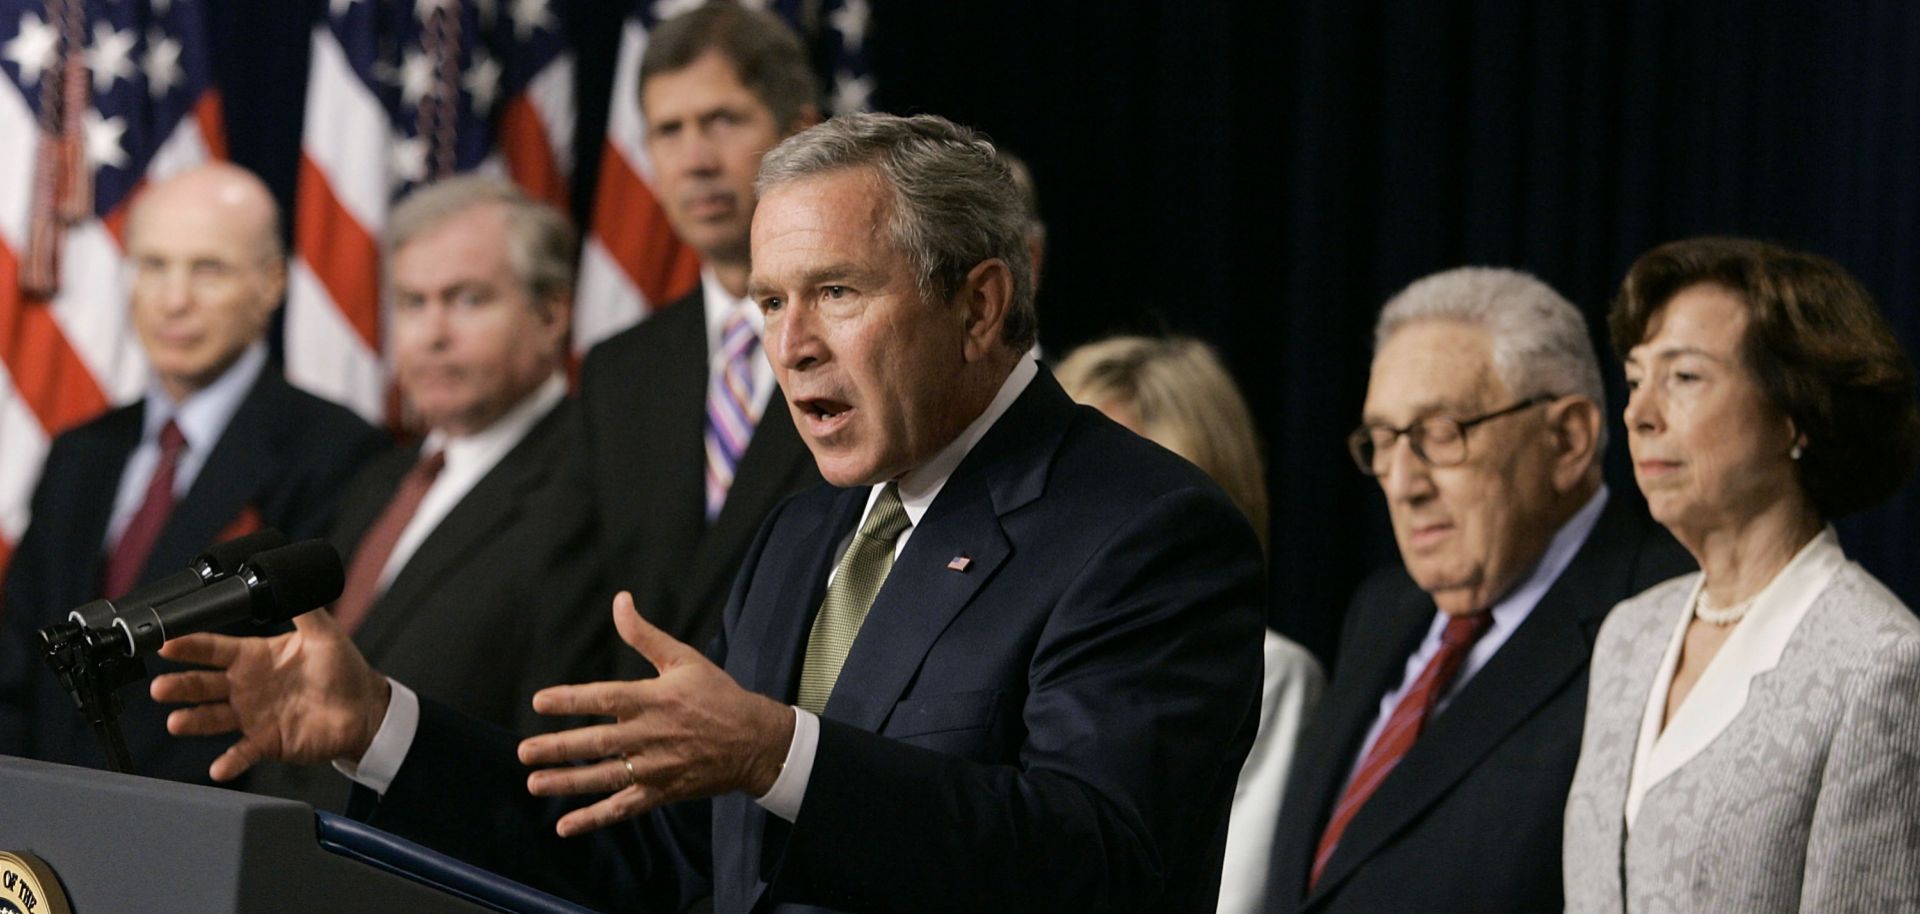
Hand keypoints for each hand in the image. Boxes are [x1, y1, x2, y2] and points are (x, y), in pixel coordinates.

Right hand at [150, 608, 390, 781]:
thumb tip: (286, 580)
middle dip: (180, 685)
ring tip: (175, 722)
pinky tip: (218, 767)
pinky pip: (243, 753)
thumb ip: (302, 608)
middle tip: (160, 687)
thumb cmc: (343, 670)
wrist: (364, 708)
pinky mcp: (266, 742)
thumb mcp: (323, 633)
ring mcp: (252, 716)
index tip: (166, 643)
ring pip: (213, 718)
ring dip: (193, 721)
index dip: (190, 645)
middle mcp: (245, 687)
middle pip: (202, 684)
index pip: (213, 649)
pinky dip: (230, 762)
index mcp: (254, 656)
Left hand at [518, 592, 794, 836]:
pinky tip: (566, 826)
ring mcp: (655, 768)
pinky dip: (595, 818)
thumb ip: (645, 635)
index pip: (605, 698)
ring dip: (568, 783)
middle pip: (598, 743)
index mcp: (654, 699)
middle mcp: (651, 735)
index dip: (572, 700)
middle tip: (524, 752)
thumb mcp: (684, 659)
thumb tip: (620, 601)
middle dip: (559, 748)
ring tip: (535, 783)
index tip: (539, 702)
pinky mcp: (661, 792)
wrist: (755, 741)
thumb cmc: (717, 696)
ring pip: (605, 778)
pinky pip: (624, 808)